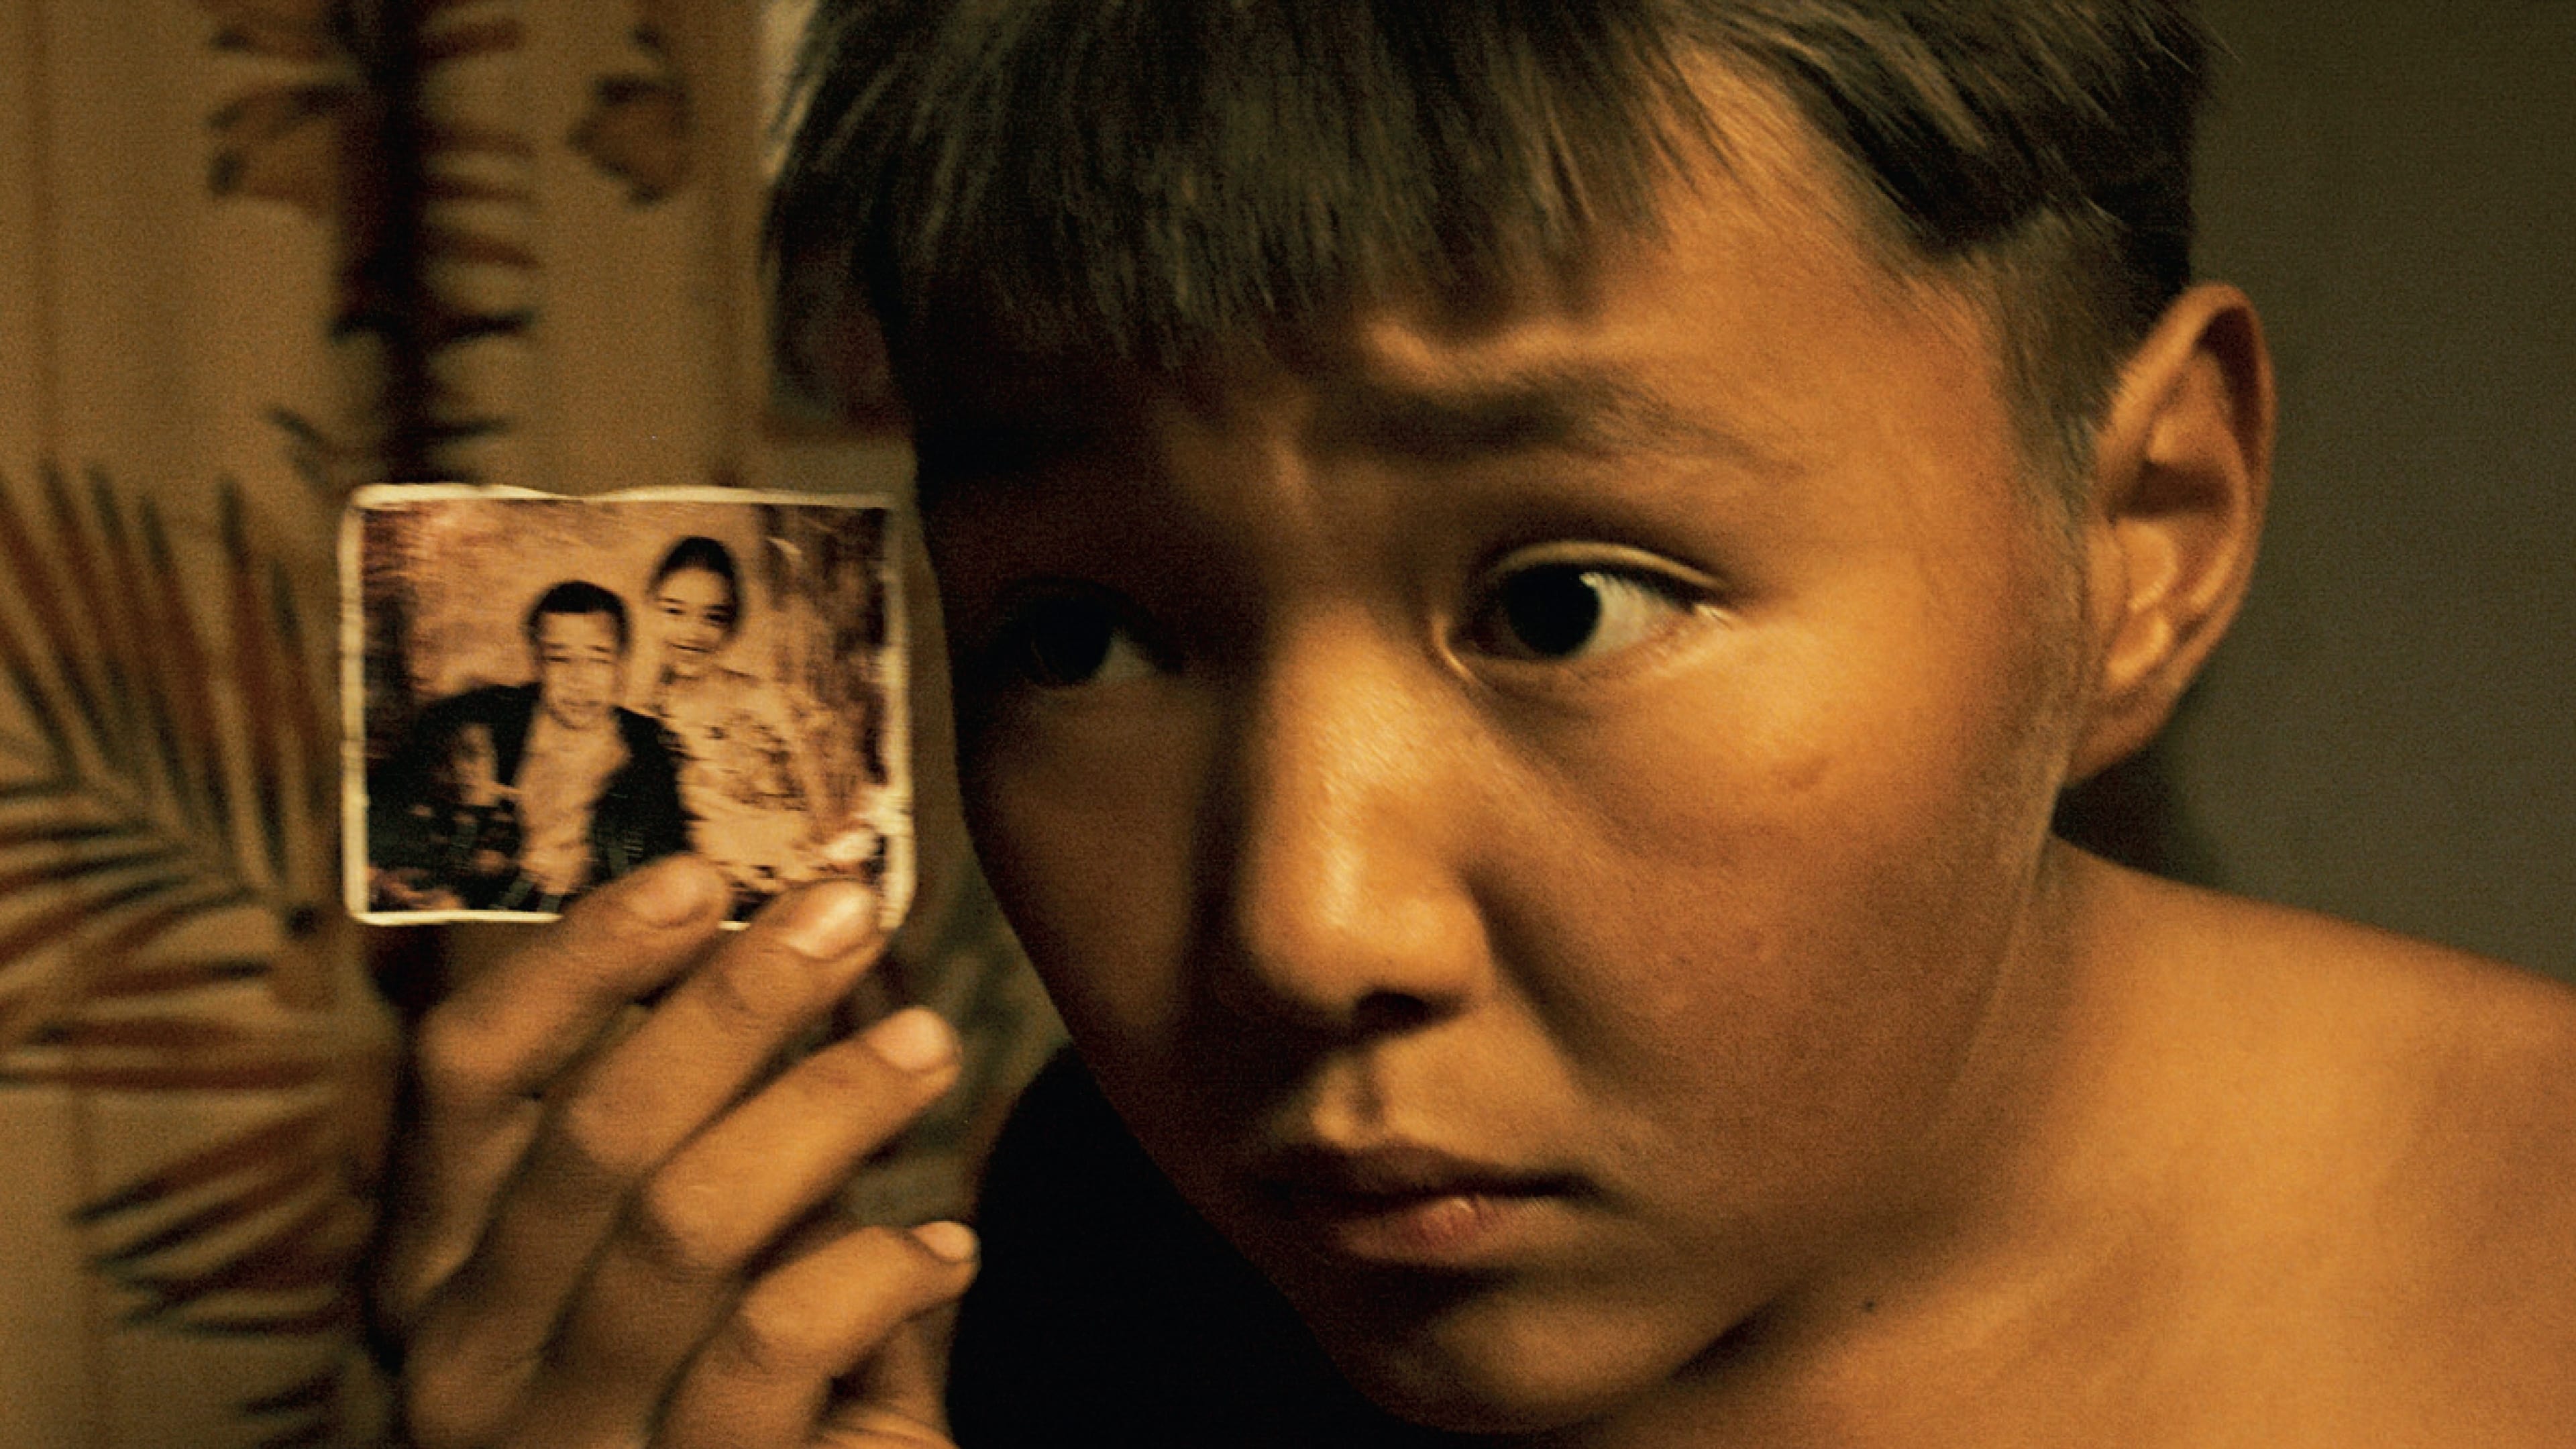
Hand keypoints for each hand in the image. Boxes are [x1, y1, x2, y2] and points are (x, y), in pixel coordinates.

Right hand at [376, 855, 974, 1447]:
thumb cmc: (735, 1414)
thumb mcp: (690, 1271)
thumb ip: (718, 1139)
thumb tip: (803, 956)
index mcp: (440, 1275)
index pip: (463, 1078)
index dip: (574, 959)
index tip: (698, 874)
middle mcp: (464, 1361)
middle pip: (593, 1131)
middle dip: (734, 1000)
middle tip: (849, 913)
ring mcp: (565, 1444)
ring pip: (686, 1223)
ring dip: (825, 1108)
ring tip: (928, 1043)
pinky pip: (775, 1347)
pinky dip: (876, 1273)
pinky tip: (951, 1248)